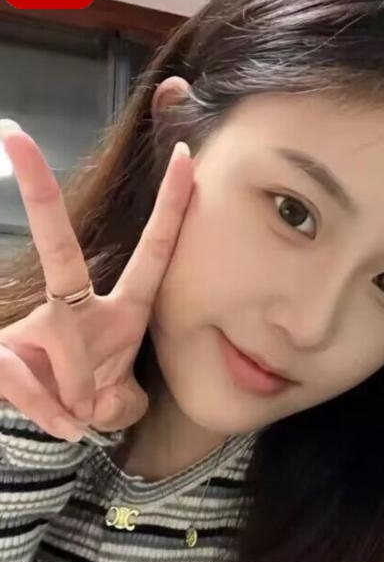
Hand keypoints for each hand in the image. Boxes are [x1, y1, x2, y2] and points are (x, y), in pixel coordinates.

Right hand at [0, 124, 193, 440]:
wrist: (50, 422)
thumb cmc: (91, 398)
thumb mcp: (118, 403)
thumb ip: (118, 404)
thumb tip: (91, 408)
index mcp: (122, 313)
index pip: (153, 254)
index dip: (172, 210)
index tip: (188, 158)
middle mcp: (75, 308)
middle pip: (60, 248)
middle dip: (40, 195)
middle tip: (14, 137)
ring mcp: (34, 325)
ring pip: (55, 339)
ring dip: (76, 392)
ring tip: (79, 415)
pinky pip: (19, 376)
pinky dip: (45, 408)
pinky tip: (61, 424)